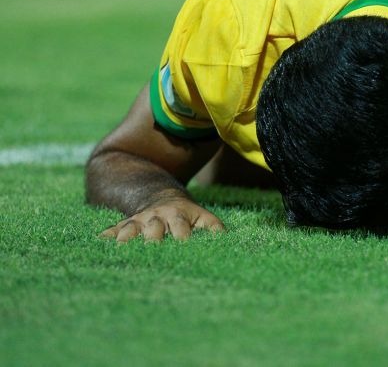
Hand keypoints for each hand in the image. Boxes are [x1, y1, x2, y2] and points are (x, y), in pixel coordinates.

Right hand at [100, 198, 224, 242]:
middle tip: (151, 252)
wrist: (163, 199)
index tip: (182, 247)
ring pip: (132, 228)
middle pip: (153, 228)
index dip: (181, 237)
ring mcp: (140, 220)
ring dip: (127, 239)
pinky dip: (107, 236)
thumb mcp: (204, 217)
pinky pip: (114, 229)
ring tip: (121, 250)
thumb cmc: (188, 216)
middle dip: (152, 239)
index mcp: (179, 215)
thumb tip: (225, 241)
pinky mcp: (125, 225)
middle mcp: (158, 217)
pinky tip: (98, 242)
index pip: (181, 227)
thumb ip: (215, 228)